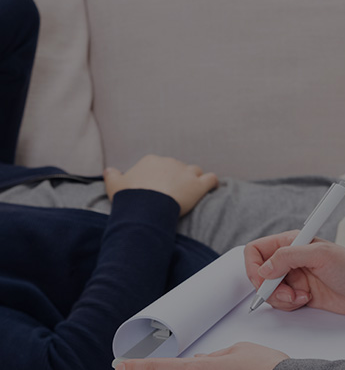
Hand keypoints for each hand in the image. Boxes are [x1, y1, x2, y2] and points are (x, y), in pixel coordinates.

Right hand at [103, 154, 217, 215]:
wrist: (145, 208)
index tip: (158, 189)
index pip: (159, 166)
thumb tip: (108, 170)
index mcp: (151, 161)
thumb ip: (112, 176)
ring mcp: (185, 172)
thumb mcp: (115, 185)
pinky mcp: (198, 185)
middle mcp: (170, 162)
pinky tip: (211, 189)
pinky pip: (211, 179)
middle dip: (176, 180)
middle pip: (177, 169)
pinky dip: (212, 183)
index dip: (160, 178)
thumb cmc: (130, 198)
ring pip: (194, 172)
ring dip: (194, 180)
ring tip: (191, 193)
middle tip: (173, 196)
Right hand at [245, 231, 344, 316]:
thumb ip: (288, 257)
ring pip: (268, 291)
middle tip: (287, 293)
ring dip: (280, 298)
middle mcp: (288, 259)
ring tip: (301, 297)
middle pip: (259, 274)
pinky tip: (306, 300)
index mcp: (290, 243)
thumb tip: (265, 269)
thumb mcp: (320, 255)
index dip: (253, 267)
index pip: (255, 251)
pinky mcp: (298, 294)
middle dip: (268, 288)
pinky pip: (280, 302)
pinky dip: (288, 305)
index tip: (264, 280)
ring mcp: (293, 278)